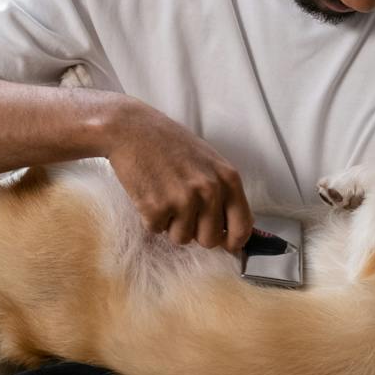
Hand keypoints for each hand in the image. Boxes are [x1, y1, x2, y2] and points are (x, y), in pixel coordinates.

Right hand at [102, 98, 252, 249]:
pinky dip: (150, 218)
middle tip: (181, 210)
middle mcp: (210, 190)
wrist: (131, 129)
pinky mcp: (157, 207)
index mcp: (228, 179)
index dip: (233, 242)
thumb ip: (223, 192)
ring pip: (182, 238)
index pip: (243, 226)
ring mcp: (184, 200)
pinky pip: (156, 230)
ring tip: (163, 195)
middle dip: (195, 232)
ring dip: (170, 224)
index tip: (225, 245)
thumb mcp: (209, 162)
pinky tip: (148, 193)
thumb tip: (232, 230)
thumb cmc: (170, 144)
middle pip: (210, 240)